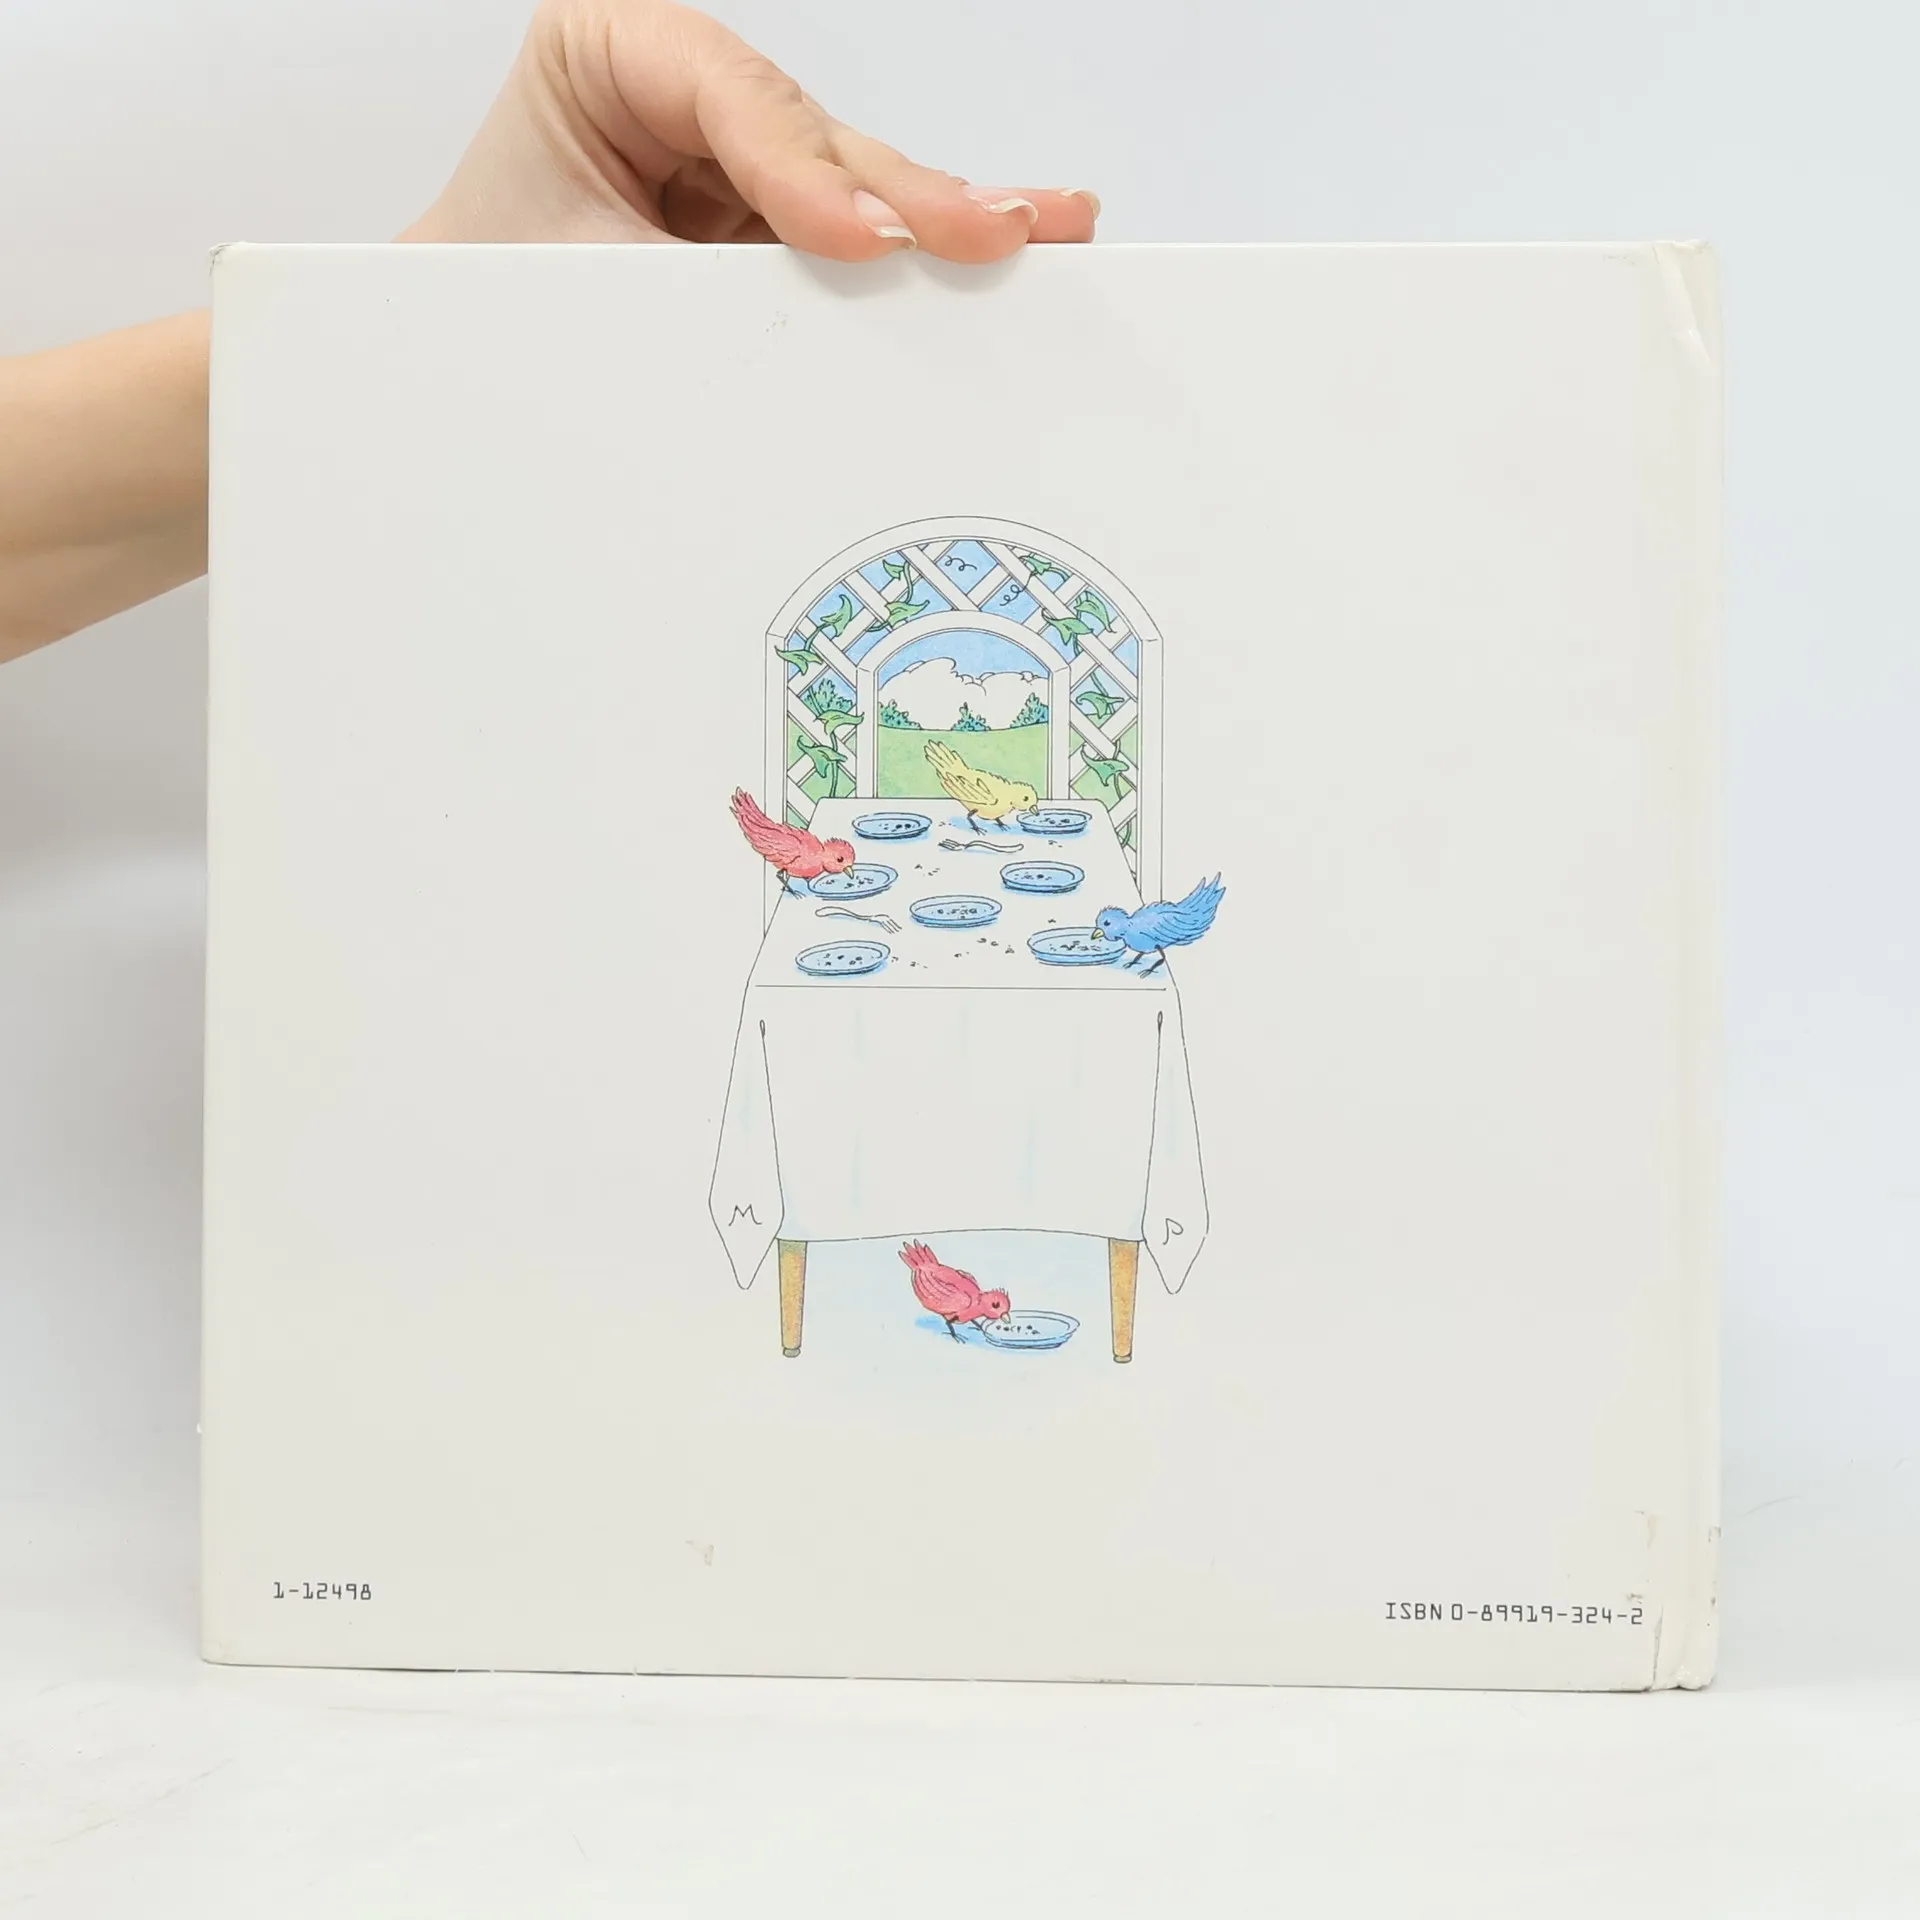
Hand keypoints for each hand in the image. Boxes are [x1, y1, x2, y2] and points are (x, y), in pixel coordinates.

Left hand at [403, 0, 1097, 258]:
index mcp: (609, 58)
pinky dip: (924, 256)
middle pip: (815, 134)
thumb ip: (690, 290)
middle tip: (992, 232)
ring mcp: (739, 159)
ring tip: (1039, 232)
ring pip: (853, 182)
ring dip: (947, 217)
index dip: (800, 168)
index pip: (727, 95)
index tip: (855, 241)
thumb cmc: (480, 302)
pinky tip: (1007, 242)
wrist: (450, 359)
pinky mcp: (771, 227)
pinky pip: (853, 237)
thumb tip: (813, 314)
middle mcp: (687, 95)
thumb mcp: (576, 285)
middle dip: (909, 193)